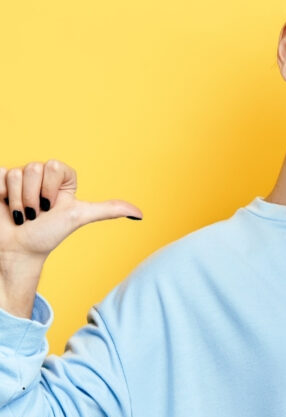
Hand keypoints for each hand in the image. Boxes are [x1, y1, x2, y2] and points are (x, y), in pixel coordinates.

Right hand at [0, 160, 142, 263]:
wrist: (18, 250)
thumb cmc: (48, 235)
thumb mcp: (79, 218)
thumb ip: (109, 210)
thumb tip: (141, 214)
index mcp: (60, 179)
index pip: (55, 165)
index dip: (52, 188)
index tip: (53, 207)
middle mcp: (40, 176)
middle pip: (36, 168)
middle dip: (35, 197)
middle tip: (36, 213)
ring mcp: (19, 178)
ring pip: (17, 173)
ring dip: (18, 200)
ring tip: (22, 214)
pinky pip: (0, 175)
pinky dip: (2, 195)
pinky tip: (5, 207)